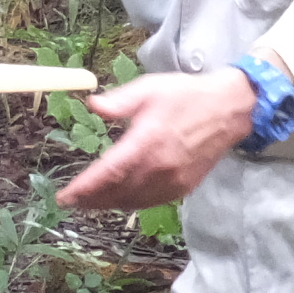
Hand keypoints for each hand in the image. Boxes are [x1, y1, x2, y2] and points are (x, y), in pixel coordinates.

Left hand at [56, 69, 256, 211]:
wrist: (229, 110)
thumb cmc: (186, 95)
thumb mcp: (149, 88)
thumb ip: (119, 100)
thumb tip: (93, 105)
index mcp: (148, 141)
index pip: (109, 172)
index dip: (84, 188)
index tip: (64, 197)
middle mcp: (160, 167)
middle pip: (117, 192)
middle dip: (91, 200)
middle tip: (71, 201)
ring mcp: (174, 180)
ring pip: (134, 201)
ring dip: (109, 204)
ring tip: (89, 202)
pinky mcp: (184, 187)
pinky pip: (151, 201)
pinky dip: (131, 203)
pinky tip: (119, 199)